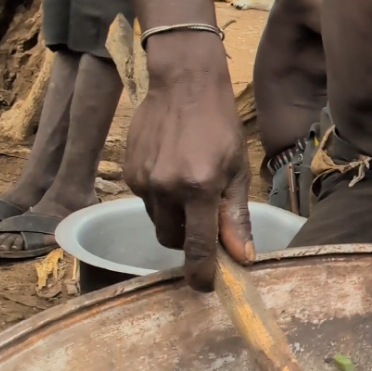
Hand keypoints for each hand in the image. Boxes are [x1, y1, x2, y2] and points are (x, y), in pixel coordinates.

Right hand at [125, 31, 253, 290]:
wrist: (183, 83)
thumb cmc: (218, 125)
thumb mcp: (237, 170)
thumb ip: (237, 216)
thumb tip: (242, 257)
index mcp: (199, 188)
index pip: (198, 248)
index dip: (201, 274)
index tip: (206, 287)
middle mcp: (166, 188)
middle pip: (173, 240)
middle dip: (189, 239)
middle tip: (206, 220)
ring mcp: (143, 181)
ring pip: (158, 222)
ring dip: (174, 218)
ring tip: (191, 187)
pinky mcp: (128, 173)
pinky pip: (145, 202)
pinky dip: (161, 198)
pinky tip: (173, 171)